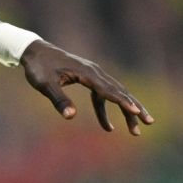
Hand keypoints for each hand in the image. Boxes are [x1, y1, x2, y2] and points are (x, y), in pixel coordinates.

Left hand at [18, 39, 152, 134]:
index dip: (122, 101)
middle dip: (134, 108)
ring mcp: (93, 75)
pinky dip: (106, 111)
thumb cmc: (38, 68)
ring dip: (126, 111)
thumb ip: (58, 99)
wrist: (35, 51)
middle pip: (119, 91)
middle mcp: (95, 72)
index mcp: (86, 73)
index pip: (108, 89)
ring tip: (136, 131)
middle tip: (148, 122)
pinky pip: (102, 96)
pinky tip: (108, 127)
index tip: (136, 111)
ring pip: (115, 94)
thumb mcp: (45, 85)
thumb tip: (70, 116)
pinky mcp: (89, 79)